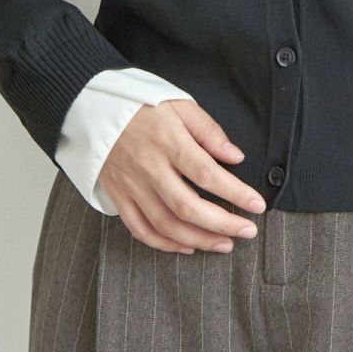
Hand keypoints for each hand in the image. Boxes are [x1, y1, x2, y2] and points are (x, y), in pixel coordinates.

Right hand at [97, 99, 266, 252]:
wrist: (95, 109)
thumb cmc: (143, 106)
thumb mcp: (181, 105)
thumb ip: (209, 132)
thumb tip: (235, 157)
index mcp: (168, 141)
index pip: (207, 174)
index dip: (235, 193)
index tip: (257, 205)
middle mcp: (149, 168)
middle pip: (188, 207)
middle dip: (223, 224)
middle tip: (248, 231)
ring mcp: (131, 186)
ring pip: (166, 225)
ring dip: (199, 239)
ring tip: (225, 243)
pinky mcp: (119, 197)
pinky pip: (141, 229)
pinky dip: (165, 244)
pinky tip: (187, 246)